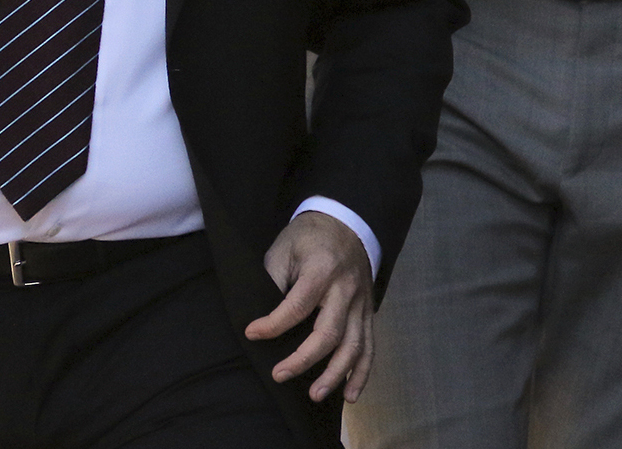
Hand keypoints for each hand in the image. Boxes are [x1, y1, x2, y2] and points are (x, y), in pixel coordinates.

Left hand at [244, 211, 374, 402]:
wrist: (345, 223)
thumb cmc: (308, 238)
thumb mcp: (284, 249)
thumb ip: (275, 280)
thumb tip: (259, 315)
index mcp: (322, 270)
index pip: (297, 306)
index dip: (273, 324)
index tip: (252, 334)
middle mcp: (345, 290)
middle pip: (328, 333)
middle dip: (303, 359)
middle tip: (279, 375)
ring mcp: (361, 304)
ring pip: (353, 346)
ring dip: (335, 375)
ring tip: (314, 395)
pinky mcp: (367, 313)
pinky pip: (369, 347)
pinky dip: (362, 374)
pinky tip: (349, 396)